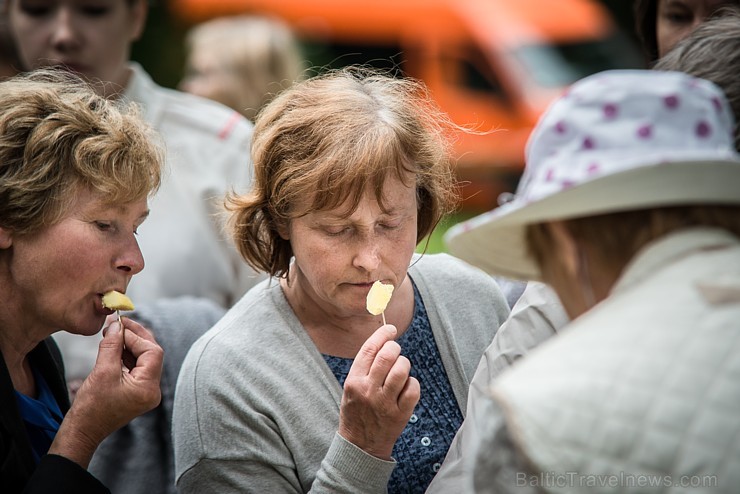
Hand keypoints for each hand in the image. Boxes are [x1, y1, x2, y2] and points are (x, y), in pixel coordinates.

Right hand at [48, 318, 162, 466]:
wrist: (82, 431)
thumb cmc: (91, 406)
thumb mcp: (102, 371)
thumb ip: (113, 345)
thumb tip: (117, 325)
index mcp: (148, 387)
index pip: (152, 352)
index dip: (136, 336)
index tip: (119, 325)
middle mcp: (152, 390)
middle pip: (151, 354)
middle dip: (136, 337)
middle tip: (120, 324)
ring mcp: (145, 392)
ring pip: (144, 359)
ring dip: (130, 345)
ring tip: (113, 334)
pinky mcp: (137, 392)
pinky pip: (137, 368)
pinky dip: (127, 356)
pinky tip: (114, 348)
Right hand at [337, 324, 419, 459]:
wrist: (360, 446)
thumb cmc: (357, 412)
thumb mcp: (351, 388)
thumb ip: (364, 367)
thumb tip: (383, 341)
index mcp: (354, 381)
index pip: (369, 349)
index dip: (382, 335)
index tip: (390, 329)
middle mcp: (369, 390)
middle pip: (387, 356)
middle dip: (395, 348)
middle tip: (396, 350)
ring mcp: (385, 403)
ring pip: (402, 370)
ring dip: (404, 364)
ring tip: (401, 369)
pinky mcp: (400, 414)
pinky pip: (413, 388)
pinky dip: (412, 383)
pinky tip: (406, 387)